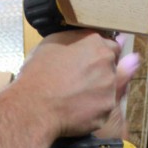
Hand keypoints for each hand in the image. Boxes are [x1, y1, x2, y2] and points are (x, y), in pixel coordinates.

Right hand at [15, 29, 138, 138]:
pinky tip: (77, 108)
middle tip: (80, 79)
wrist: (34, 106)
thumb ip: (78, 38)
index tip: (90, 61)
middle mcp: (108, 64)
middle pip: (112, 67)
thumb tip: (96, 38)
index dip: (100, 54)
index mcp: (96, 44)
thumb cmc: (38, 72)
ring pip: (109, 88)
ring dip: (98, 90)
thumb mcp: (52, 43)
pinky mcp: (106, 110)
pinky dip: (93, 109)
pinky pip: (103, 108)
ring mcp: (109, 88)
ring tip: (76, 95)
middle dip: (101, 72)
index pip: (113, 46)